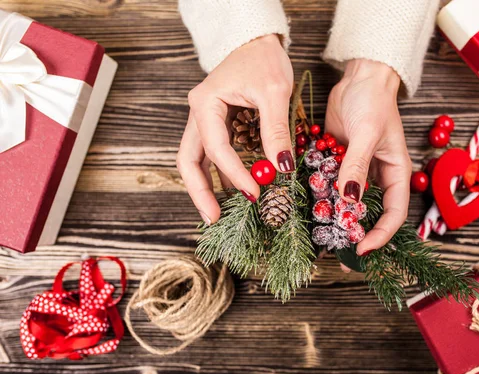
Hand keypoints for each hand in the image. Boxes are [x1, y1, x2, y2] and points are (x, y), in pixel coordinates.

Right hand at [177, 34, 293, 224]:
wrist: (258, 41)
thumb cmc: (264, 59)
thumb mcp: (275, 93)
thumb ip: (276, 131)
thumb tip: (282, 169)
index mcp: (205, 103)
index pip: (216, 148)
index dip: (234, 173)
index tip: (256, 192)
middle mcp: (199, 114)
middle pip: (189, 160)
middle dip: (200, 192)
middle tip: (214, 219)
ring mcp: (205, 120)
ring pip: (197, 160)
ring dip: (208, 186)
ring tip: (223, 212)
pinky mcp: (217, 125)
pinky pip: (214, 154)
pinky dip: (223, 173)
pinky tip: (236, 189)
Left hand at [325, 59, 410, 266]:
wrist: (359, 77)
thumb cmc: (373, 101)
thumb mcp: (367, 133)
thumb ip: (356, 166)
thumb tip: (349, 199)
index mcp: (395, 172)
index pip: (394, 213)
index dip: (380, 234)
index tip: (361, 248)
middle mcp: (375, 176)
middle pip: (368, 212)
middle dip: (354, 231)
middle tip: (336, 251)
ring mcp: (354, 170)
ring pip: (345, 200)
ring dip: (332, 214)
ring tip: (317, 231)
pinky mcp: (337, 160)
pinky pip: (327, 182)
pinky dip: (318, 192)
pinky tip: (304, 201)